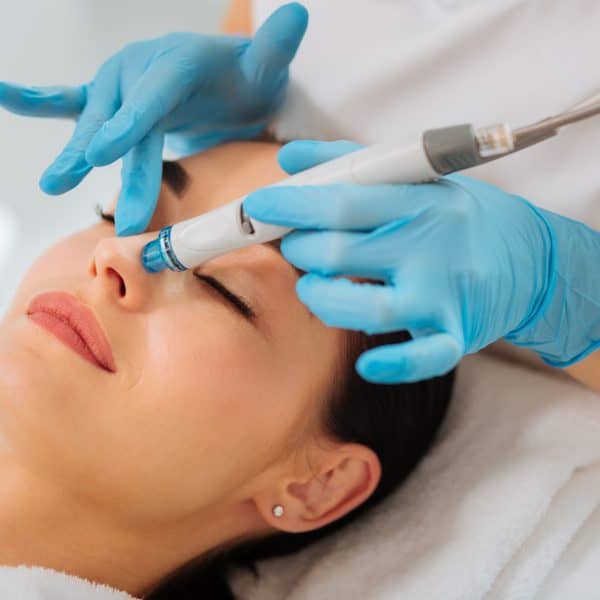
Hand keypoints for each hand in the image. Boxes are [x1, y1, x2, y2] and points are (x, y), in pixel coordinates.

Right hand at [0, 2, 307, 234]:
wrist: (231, 76)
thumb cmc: (249, 77)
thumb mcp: (266, 66)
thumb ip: (275, 48)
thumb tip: (299, 14)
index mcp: (178, 62)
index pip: (153, 95)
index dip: (128, 124)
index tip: (104, 154)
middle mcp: (142, 68)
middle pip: (126, 122)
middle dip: (117, 165)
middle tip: (117, 210)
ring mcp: (122, 83)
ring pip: (95, 120)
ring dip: (74, 151)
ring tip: (55, 182)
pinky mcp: (113, 98)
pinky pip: (73, 101)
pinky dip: (39, 100)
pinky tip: (7, 97)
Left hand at [244, 140, 584, 383]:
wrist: (531, 259)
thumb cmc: (460, 217)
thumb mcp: (415, 180)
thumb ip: (350, 164)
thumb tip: (289, 155)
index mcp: (420, 201)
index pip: (342, 200)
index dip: (292, 205)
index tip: (256, 207)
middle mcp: (430, 246)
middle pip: (340, 253)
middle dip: (300, 251)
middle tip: (295, 246)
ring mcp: (443, 295)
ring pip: (366, 309)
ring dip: (323, 300)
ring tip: (314, 288)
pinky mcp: (456, 334)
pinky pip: (421, 358)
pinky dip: (390, 365)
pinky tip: (366, 364)